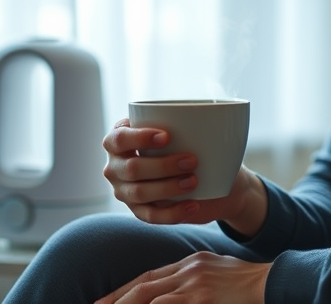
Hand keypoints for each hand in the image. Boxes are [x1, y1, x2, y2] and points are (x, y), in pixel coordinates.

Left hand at [94, 251, 270, 303]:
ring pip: (149, 296)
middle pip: (144, 285)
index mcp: (191, 262)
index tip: (106, 300)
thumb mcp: (218, 273)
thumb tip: (174, 294)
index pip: (150, 275)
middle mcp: (189, 270)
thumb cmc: (248, 283)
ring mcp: (194, 284)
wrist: (271, 283)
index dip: (126, 288)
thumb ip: (196, 278)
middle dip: (116, 299)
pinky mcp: (201, 298)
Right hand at [102, 119, 267, 232]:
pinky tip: (193, 205)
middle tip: (192, 160)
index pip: (119, 139)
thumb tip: (213, 114)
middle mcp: (116, 166)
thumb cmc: (194, 145)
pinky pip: (151, 216)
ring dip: (167, 187)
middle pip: (131, 168)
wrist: (213, 178)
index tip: (167, 136)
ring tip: (194, 181)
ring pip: (139, 192)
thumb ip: (189, 121)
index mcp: (121, 139)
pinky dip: (173, 212)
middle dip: (162, 165)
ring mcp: (125, 191)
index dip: (139, 138)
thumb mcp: (193, 130)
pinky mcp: (139, 211)